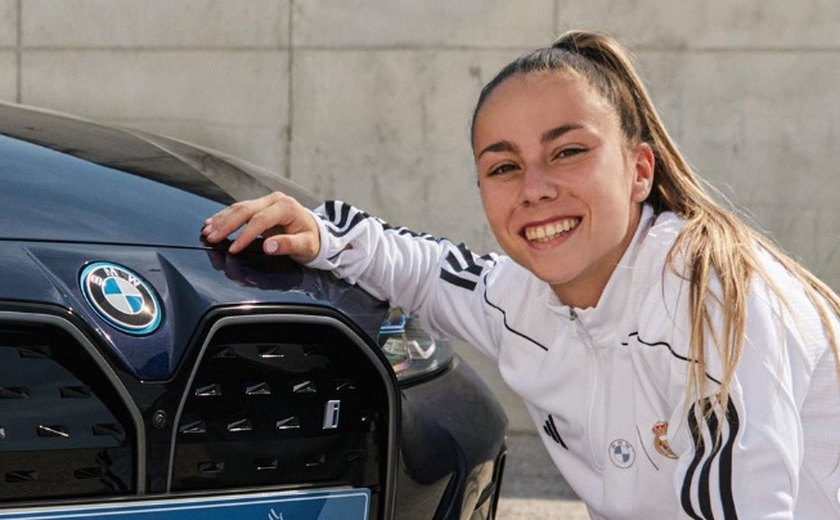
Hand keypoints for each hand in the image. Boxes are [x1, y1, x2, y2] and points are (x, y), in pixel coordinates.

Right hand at [201, 192, 319, 263]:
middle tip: (211, 237)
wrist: (316, 232)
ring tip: (207, 231)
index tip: (233, 249)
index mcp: (286, 207)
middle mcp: (274, 200)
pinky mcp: (260, 207)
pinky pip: (239, 210)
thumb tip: (269, 247)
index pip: (260, 220)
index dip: (245, 235)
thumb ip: (288, 245)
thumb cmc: (312, 240)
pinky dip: (225, 217)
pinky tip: (212, 222)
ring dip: (221, 220)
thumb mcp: (306, 246)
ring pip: (239, 208)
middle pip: (245, 210)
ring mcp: (266, 202)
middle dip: (226, 224)